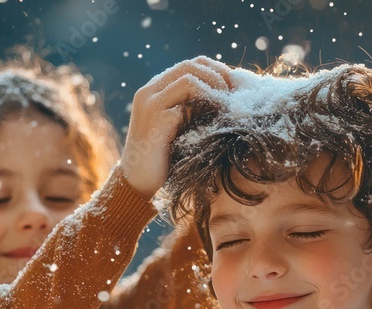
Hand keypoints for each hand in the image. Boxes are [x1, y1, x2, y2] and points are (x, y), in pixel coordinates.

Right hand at [119, 56, 231, 198]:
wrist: (137, 181)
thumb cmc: (163, 158)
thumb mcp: (179, 126)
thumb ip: (192, 108)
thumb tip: (226, 96)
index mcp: (155, 90)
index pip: (190, 65)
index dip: (216, 70)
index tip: (233, 87)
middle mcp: (149, 91)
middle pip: (191, 65)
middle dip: (218, 76)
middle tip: (234, 94)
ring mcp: (150, 102)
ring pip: (189, 76)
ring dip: (214, 88)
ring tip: (226, 106)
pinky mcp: (155, 118)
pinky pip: (186, 98)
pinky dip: (207, 102)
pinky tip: (216, 118)